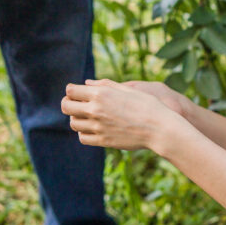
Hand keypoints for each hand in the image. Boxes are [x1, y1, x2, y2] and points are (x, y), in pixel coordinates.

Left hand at [63, 79, 177, 150]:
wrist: (159, 128)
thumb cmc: (147, 105)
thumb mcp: (128, 89)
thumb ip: (105, 85)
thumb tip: (87, 83)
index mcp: (101, 94)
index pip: (71, 91)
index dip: (72, 91)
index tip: (77, 92)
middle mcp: (96, 110)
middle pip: (66, 107)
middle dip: (68, 104)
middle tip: (76, 104)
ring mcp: (98, 127)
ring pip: (73, 123)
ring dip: (77, 119)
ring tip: (88, 117)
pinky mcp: (103, 141)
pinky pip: (82, 137)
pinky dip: (84, 133)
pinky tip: (93, 128)